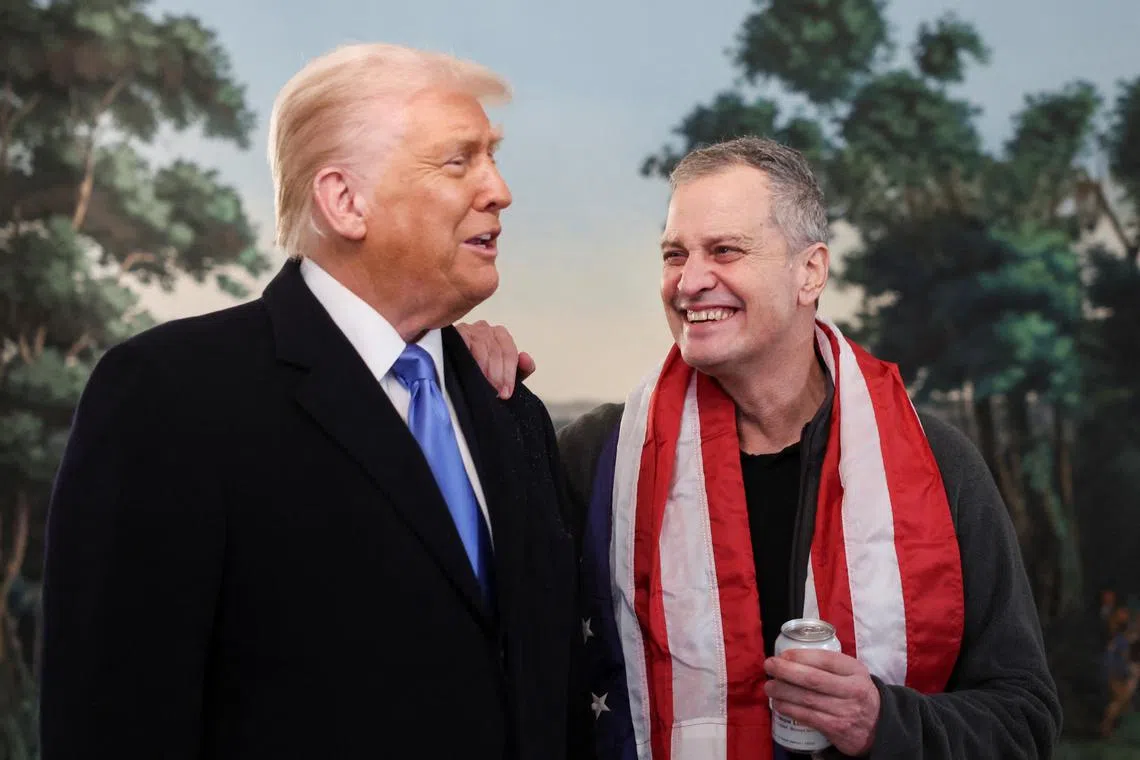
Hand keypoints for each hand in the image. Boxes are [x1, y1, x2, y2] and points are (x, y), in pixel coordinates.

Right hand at [454, 320, 535, 398]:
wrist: (453, 367)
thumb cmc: (483, 369)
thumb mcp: (504, 373)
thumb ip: (522, 368)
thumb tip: (526, 358)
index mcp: (500, 334)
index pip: (509, 353)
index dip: (509, 375)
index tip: (506, 392)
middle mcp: (485, 329)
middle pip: (496, 352)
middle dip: (497, 375)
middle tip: (496, 392)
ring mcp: (469, 329)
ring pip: (481, 349)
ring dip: (483, 370)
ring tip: (484, 386)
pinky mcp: (455, 332)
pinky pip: (464, 344)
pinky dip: (467, 358)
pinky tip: (469, 371)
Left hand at [764, 649, 880, 756]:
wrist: (878, 725)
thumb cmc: (856, 692)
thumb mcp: (852, 673)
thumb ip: (829, 664)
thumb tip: (790, 657)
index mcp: (855, 671)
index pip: (826, 659)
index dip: (801, 656)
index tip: (782, 654)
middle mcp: (852, 690)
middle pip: (813, 679)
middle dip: (786, 671)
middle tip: (769, 666)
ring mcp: (845, 711)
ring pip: (807, 699)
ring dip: (783, 691)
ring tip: (769, 686)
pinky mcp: (837, 729)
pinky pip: (808, 717)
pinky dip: (790, 709)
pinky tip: (779, 704)